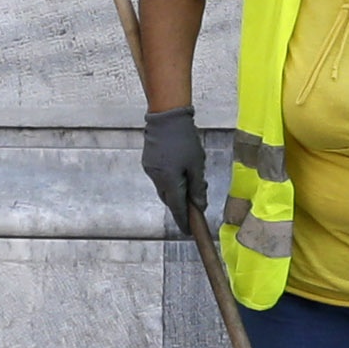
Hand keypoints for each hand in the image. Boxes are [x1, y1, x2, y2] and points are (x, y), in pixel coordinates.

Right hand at [140, 109, 211, 240]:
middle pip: (169, 198)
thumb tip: (199, 205)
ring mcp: (150, 169)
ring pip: (164, 187)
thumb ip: (197, 187)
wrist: (166, 116)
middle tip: (195, 204)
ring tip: (190, 180)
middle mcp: (156, 178)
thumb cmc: (184, 138)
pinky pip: (160, 176)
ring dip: (176, 189)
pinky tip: (179, 170)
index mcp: (169, 181)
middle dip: (181, 203)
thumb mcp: (196, 164)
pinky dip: (170, 178)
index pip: (177, 207)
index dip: (183, 221)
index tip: (188, 231)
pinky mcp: (148, 161)